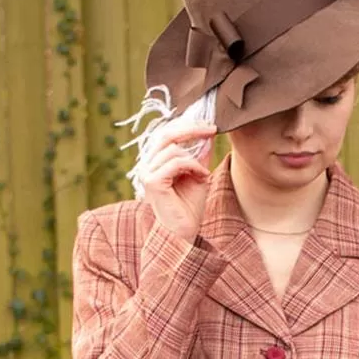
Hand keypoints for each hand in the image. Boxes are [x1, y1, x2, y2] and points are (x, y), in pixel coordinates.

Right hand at [138, 115, 217, 243]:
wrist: (184, 234)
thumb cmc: (189, 207)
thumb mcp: (199, 174)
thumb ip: (200, 154)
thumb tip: (208, 132)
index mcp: (155, 161)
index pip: (167, 133)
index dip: (187, 124)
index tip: (210, 125)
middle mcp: (147, 164)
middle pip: (166, 133)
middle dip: (191, 128)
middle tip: (211, 129)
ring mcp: (147, 173)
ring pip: (173, 149)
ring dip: (194, 158)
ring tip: (204, 173)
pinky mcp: (152, 182)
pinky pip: (175, 162)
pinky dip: (192, 166)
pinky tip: (202, 177)